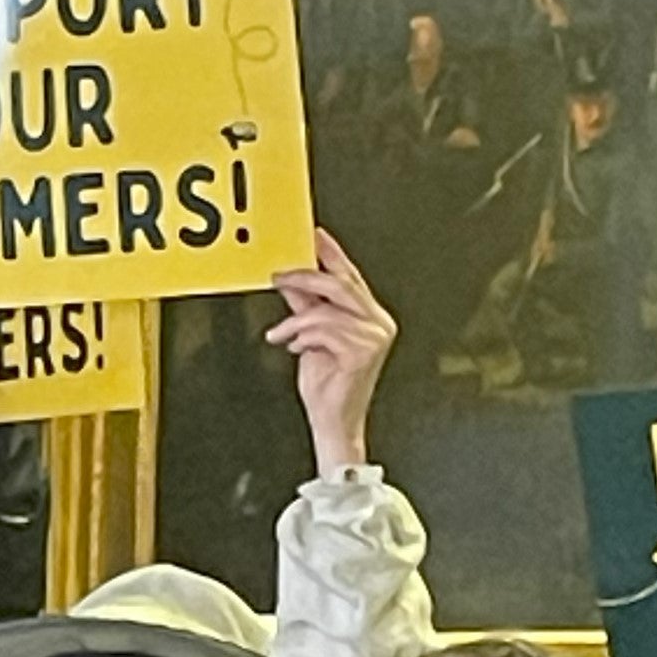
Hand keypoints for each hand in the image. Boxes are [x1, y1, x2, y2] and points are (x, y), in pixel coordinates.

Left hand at [265, 229, 395, 477]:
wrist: (332, 421)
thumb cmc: (326, 387)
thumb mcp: (309, 338)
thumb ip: (304, 308)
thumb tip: (290, 281)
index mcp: (369, 316)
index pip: (349, 277)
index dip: (330, 253)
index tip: (312, 235)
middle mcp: (378, 323)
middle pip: (341, 285)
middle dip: (305, 277)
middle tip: (279, 275)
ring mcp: (375, 337)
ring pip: (327, 310)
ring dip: (295, 321)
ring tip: (280, 334)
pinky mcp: (364, 352)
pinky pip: (324, 330)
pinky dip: (302, 337)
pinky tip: (297, 349)